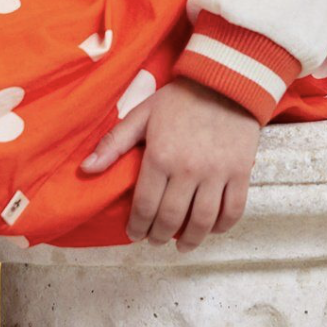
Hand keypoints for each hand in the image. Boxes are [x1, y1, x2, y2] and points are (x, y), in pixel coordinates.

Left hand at [78, 78, 260, 249]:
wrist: (226, 81)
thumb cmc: (180, 99)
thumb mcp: (142, 115)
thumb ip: (114, 144)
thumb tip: (86, 169)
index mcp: (160, 156)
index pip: (144, 205)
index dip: (137, 227)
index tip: (134, 234)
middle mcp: (188, 169)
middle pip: (171, 218)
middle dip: (159, 236)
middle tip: (154, 240)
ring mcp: (217, 173)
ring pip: (203, 221)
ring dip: (190, 240)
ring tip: (181, 245)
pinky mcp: (240, 172)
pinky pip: (233, 210)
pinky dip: (222, 226)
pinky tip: (211, 230)